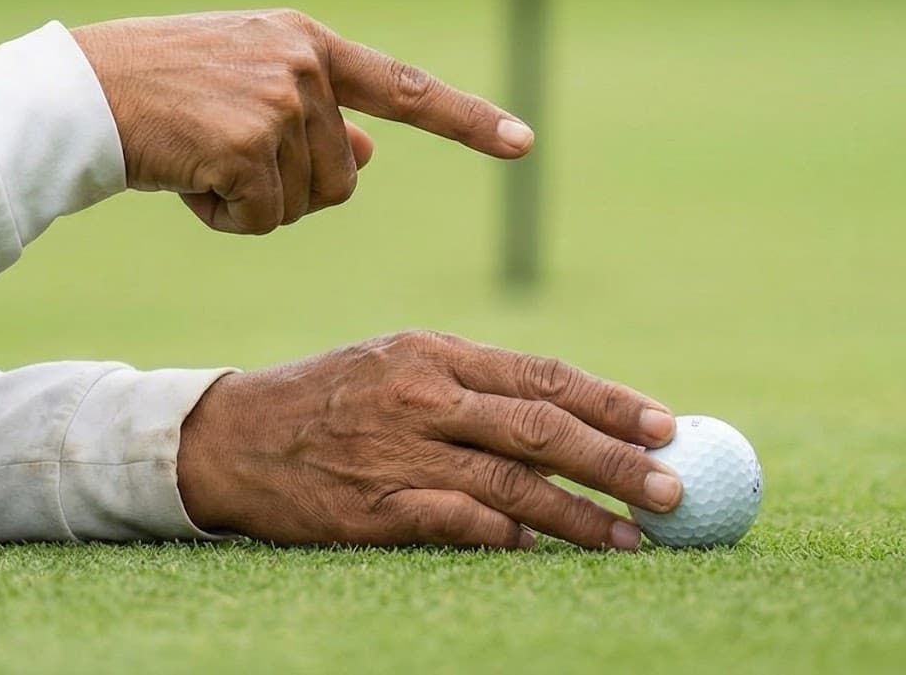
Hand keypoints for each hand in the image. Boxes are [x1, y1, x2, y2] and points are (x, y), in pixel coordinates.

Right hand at [72, 10, 532, 234]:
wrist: (80, 95)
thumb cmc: (157, 93)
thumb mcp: (243, 84)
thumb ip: (312, 114)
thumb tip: (371, 155)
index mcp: (307, 42)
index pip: (404, 87)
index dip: (467, 119)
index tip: (523, 142)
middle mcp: (303, 63)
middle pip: (343, 178)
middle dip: (288, 190)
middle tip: (221, 156)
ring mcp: (277, 99)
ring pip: (305, 204)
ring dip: (252, 204)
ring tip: (197, 159)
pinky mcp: (247, 143)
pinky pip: (262, 220)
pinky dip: (224, 218)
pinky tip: (185, 180)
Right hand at [175, 330, 681, 549]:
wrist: (232, 439)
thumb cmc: (330, 400)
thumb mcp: (399, 364)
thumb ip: (474, 386)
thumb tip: (569, 416)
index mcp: (435, 353)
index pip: (542, 377)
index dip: (611, 402)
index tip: (666, 426)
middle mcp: (423, 397)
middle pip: (541, 429)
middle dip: (617, 461)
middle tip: (673, 488)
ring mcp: (399, 454)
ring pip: (513, 485)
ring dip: (581, 517)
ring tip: (634, 539)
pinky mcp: (374, 511)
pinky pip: (460, 525)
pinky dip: (509, 538)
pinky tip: (544, 551)